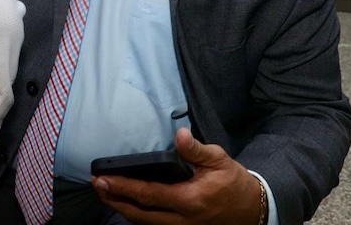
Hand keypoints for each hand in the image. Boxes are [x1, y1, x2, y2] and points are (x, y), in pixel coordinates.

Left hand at [92, 128, 263, 224]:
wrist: (253, 210)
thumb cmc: (234, 183)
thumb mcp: (219, 160)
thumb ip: (195, 149)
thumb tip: (179, 135)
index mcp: (190, 199)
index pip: (149, 194)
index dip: (123, 187)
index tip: (104, 178)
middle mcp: (183, 219)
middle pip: (139, 215)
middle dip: (115, 200)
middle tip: (97, 185)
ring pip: (144, 224)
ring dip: (122, 209)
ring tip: (106, 192)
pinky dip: (137, 217)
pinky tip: (127, 204)